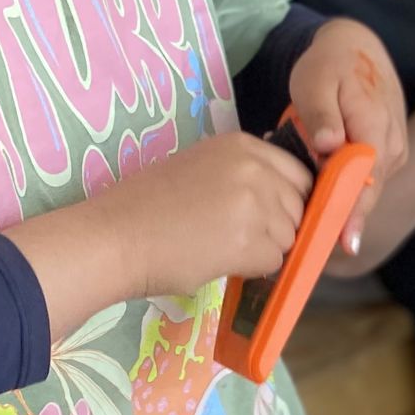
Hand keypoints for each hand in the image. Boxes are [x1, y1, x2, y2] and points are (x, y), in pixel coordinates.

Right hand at [94, 130, 313, 297]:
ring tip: (220, 246)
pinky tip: (218, 260)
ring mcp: (255, 203)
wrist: (114, 237)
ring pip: (289, 237)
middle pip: (299, 207)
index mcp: (242, 145)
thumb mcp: (201, 168)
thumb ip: (242, 174)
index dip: (288, 201)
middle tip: (236, 236)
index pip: (300, 174)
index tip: (266, 216)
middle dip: (277, 227)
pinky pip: (274, 262)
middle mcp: (254, 167)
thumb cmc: (146, 207)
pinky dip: (252, 269)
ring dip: (263, 249)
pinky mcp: (249, 240)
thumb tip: (279, 193)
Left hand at [286, 16, 407, 249]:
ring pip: (367, 191)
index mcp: (377, 129)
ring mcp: (395, 153)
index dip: (352, 213)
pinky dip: (345, 190)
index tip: (341, 242)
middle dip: (343, 219)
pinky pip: (366, 181)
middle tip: (312, 246)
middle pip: (368, 194)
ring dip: (341, 204)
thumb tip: (329, 145)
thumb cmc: (329, 65)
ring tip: (305, 213)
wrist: (355, 47)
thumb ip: (321, 114)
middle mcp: (394, 147)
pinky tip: (321, 195)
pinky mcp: (387, 156)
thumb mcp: (314, 82)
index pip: (366, 181)